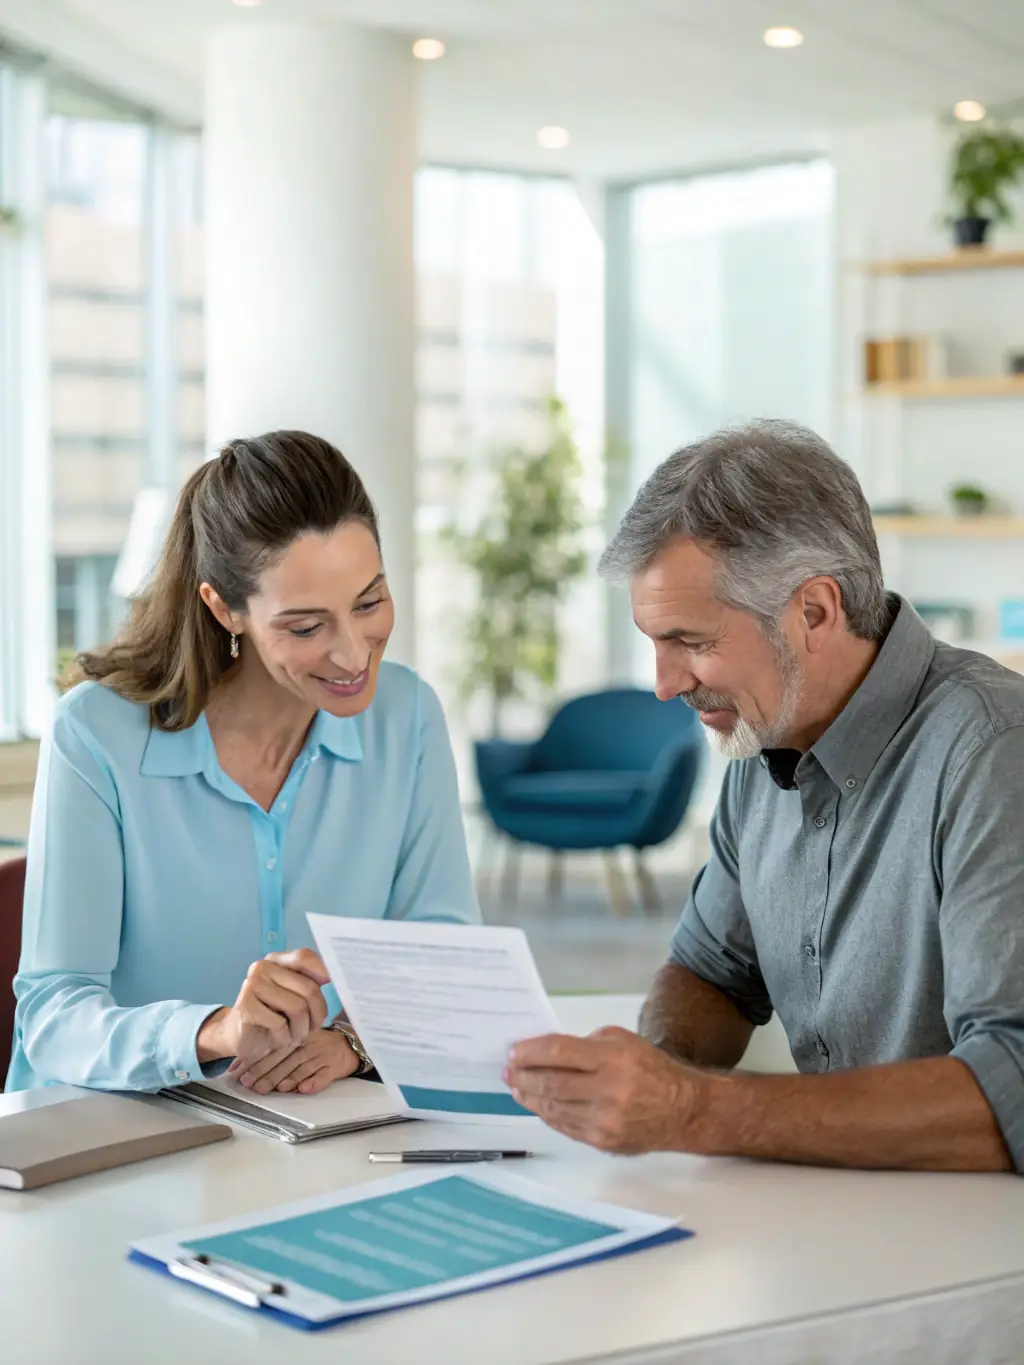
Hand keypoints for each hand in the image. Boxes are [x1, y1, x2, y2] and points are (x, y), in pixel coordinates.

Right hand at [196, 949, 329, 1065]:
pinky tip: (276, 1038)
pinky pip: (280, 1023)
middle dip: (317, 1015)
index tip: (331, 985)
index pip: (305, 957)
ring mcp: (252, 984)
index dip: (323, 970)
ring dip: (301, 1030)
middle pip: (308, 988)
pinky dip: (284, 1037)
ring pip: (297, 1007)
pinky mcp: (245, 1006)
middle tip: (312, 1028)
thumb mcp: (295, 998)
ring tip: (294, 1035)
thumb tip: (333, 976)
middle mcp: (262, 967)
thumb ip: (311, 984)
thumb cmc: (274, 1017)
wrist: (243, 1039)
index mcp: (277, 960)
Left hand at [226, 1029, 359, 1094]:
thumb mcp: (294, 1042)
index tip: (238, 1073)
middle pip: (284, 1060)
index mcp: (294, 1037)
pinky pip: (324, 1075)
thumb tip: (239, 1067)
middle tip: (250, 1085)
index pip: (271, 1048)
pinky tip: (305, 1088)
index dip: (254, 1061)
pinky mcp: (334, 1067)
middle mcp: (306, 1045)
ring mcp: (321, 1056)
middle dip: (265, 1073)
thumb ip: (270, 1052)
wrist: (348, 1044)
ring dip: (288, 1078)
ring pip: (302, 1068)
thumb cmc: (315, 1045)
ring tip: (275, 1088)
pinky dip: (315, 1082)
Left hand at [504, 1026, 710, 1154]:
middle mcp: (608, 1090)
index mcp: (614, 1058)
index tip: (513, 1051)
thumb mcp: (622, 1041)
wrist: (681, 1110)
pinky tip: (537, 1104)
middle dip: (523, 1075)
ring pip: (554, 1107)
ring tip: (517, 1086)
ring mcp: (604, 1120)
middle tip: (507, 1070)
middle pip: (552, 1082)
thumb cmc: (650, 1068)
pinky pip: (565, 1126)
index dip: (531, 1052)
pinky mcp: (602, 1141)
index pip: (561, 1052)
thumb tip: (547, 1053)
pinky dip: (547, 1114)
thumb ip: (586, 1045)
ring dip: (530, 1096)